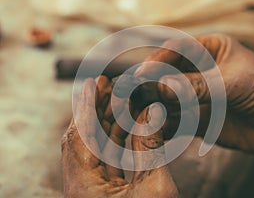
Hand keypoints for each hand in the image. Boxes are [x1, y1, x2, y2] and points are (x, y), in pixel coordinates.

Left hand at [61, 78, 177, 197]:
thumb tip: (152, 111)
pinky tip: (125, 122)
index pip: (81, 137)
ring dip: (106, 122)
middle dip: (96, 109)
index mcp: (86, 188)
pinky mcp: (102, 191)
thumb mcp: (156, 186)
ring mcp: (91, 190)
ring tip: (118, 98)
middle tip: (107, 84)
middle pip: (84, 139)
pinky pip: (103, 158)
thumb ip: (150, 147)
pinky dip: (114, 139)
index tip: (93, 83)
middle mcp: (81, 187)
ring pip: (94, 148)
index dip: (88, 106)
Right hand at [133, 34, 253, 164]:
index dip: (158, 60)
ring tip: (141, 113)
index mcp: (212, 50)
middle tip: (135, 95)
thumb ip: (198, 86)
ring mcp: (198, 95)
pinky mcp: (198, 117)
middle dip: (152, 84)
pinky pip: (177, 119)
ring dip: (155, 106)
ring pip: (169, 98)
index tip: (143, 74)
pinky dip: (165, 123)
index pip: (177, 49)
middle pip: (168, 74)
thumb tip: (162, 86)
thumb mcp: (234, 83)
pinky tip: (156, 127)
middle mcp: (201, 71)